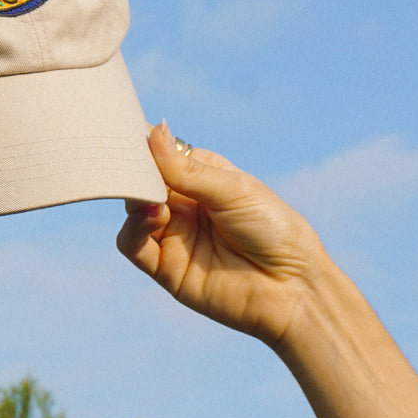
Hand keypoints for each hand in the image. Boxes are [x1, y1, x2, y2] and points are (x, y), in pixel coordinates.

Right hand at [117, 122, 329, 347]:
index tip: (123, 128)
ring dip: (133, 197)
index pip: (160, 153)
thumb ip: (187, 169)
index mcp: (200, 175)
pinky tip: (154, 217)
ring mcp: (172, 233)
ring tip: (149, 195)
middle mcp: (182, 202)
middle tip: (129, 161)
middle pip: (141, 179)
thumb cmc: (274, 230)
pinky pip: (132, 244)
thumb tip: (153, 130)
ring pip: (132, 209)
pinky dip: (133, 228)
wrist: (294, 289)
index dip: (142, 142)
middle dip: (132, 168)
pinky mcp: (165, 267)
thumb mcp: (233, 190)